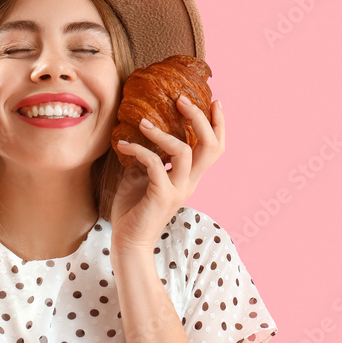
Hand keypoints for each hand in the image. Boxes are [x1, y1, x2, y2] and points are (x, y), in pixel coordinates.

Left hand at [110, 96, 224, 251]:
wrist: (128, 243)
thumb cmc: (133, 211)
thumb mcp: (140, 178)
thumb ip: (147, 159)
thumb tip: (138, 136)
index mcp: (188, 178)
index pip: (214, 148)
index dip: (218, 125)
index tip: (214, 101)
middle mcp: (189, 183)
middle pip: (211, 146)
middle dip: (200, 118)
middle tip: (182, 100)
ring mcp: (178, 190)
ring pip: (185, 152)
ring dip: (163, 133)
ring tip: (144, 122)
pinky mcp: (162, 196)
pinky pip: (155, 164)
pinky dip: (139, 150)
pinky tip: (123, 146)